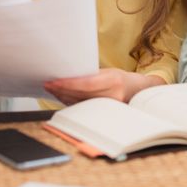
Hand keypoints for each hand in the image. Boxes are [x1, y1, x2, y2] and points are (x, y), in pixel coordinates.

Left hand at [44, 68, 160, 104]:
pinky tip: (62, 97)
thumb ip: (91, 75)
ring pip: (80, 103)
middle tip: (48, 84)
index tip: (54, 82)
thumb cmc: (121, 79)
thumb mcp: (108, 72)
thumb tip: (68, 75)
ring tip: (52, 89)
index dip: (68, 84)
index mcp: (114, 81)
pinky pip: (83, 108)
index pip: (86, 84)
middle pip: (81, 95)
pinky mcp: (104, 114)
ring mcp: (109, 107)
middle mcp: (112, 96)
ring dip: (63, 97)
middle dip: (62, 90)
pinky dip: (70, 102)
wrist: (137, 92)